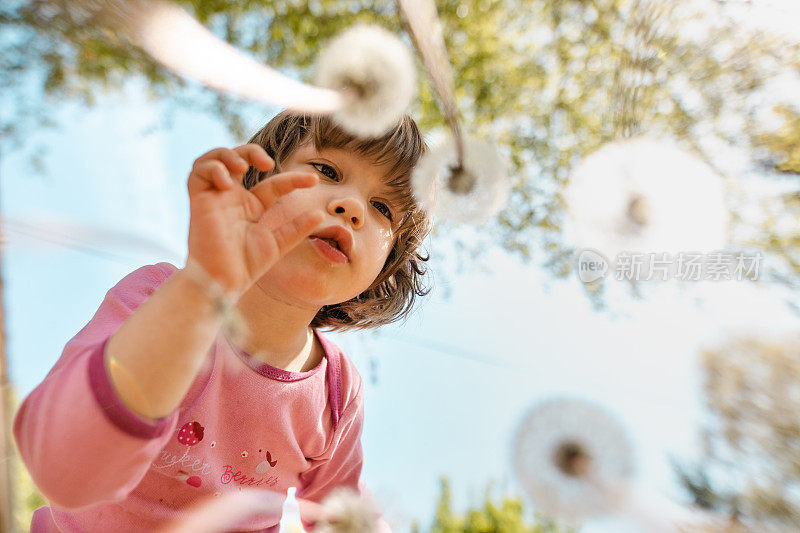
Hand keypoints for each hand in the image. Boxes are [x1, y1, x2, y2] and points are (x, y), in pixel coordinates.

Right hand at [185, 144, 324, 297]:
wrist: (223, 279)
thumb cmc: (246, 266)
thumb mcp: (278, 244)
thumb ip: (296, 228)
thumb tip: (319, 214)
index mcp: (251, 208)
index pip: (273, 184)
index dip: (293, 179)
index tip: (313, 180)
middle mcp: (233, 199)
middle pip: (238, 159)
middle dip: (251, 151)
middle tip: (268, 163)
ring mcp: (215, 198)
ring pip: (214, 160)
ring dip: (229, 154)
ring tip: (243, 167)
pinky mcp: (199, 200)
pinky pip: (197, 172)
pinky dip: (213, 168)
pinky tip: (229, 182)